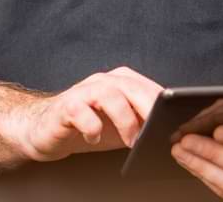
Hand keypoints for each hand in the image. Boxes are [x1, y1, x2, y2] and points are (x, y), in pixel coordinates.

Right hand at [0, 66, 163, 162]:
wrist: (45, 130)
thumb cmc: (87, 126)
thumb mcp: (121, 127)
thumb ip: (142, 123)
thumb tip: (171, 132)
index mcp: (122, 83)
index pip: (149, 88)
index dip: (165, 105)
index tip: (177, 122)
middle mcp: (104, 82)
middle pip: (132, 88)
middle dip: (149, 109)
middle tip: (158, 130)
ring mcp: (84, 92)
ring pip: (109, 95)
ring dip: (124, 119)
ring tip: (131, 140)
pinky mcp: (66, 106)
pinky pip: (81, 111)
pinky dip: (91, 126)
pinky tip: (93, 138)